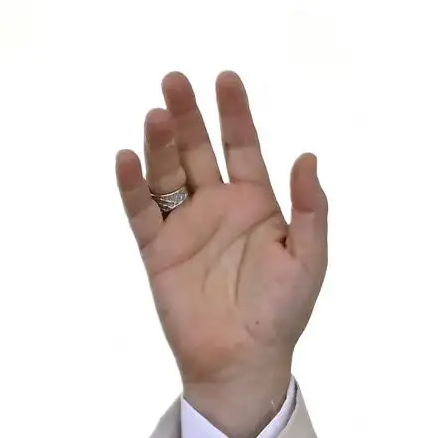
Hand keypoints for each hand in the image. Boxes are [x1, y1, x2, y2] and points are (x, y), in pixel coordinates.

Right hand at [115, 71, 326, 437]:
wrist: (245, 359)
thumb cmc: (283, 311)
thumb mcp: (309, 258)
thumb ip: (309, 209)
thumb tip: (307, 157)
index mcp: (256, 204)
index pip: (242, 148)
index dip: (234, 114)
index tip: (226, 79)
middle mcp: (217, 207)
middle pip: (197, 149)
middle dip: (187, 115)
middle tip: (175, 80)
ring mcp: (185, 226)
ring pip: (167, 173)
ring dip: (159, 143)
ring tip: (156, 112)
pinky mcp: (158, 250)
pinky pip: (141, 211)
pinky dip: (132, 185)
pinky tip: (128, 157)